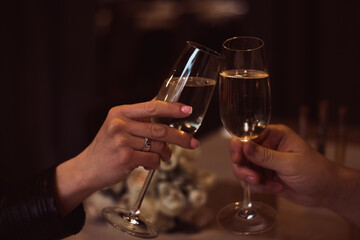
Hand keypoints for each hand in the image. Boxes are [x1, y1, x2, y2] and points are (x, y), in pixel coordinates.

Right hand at [55, 100, 198, 214]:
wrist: (87, 168)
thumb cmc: (107, 147)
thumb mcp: (118, 126)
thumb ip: (139, 118)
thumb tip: (165, 108)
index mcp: (120, 112)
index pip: (152, 107)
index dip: (172, 108)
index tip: (187, 110)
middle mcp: (120, 124)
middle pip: (160, 129)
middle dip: (180, 137)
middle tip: (193, 143)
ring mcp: (122, 141)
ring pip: (158, 146)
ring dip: (165, 154)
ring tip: (163, 157)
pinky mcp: (125, 158)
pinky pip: (152, 160)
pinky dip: (155, 164)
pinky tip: (148, 165)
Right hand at [230, 124, 337, 206]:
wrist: (326, 191)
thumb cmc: (315, 171)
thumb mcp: (290, 163)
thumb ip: (265, 156)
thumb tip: (244, 145)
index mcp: (274, 135)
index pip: (248, 135)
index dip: (239, 146)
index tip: (237, 159)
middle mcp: (266, 146)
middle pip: (241, 153)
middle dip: (244, 168)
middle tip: (254, 179)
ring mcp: (264, 161)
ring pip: (243, 168)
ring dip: (251, 180)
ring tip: (266, 185)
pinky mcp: (264, 175)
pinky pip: (250, 181)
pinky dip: (259, 187)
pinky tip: (276, 188)